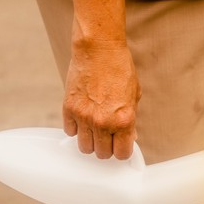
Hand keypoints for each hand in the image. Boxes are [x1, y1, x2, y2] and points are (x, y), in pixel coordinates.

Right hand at [63, 41, 140, 159]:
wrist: (98, 49)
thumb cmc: (120, 69)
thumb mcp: (134, 96)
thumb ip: (131, 120)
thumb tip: (129, 137)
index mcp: (124, 120)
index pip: (122, 154)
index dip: (122, 151)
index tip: (120, 146)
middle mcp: (103, 122)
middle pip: (102, 154)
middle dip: (106, 148)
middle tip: (107, 137)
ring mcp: (84, 117)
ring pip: (85, 147)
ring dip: (90, 142)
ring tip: (94, 130)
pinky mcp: (69, 109)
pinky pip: (70, 131)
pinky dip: (76, 128)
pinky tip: (83, 118)